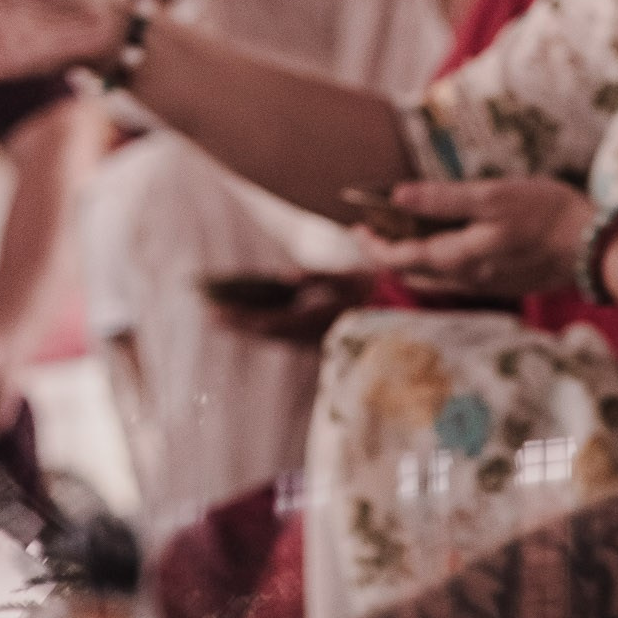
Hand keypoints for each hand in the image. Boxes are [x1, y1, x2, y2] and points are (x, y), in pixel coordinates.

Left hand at [213, 276, 371, 345]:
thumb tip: (285, 276)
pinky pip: (288, 338)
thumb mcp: (350, 278)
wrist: (407, 318)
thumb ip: (318, 278)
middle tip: (210, 316)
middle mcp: (316, 336)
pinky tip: (253, 322)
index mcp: (322, 319)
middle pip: (270, 333)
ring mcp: (319, 342)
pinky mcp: (322, 341)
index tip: (220, 314)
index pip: (274, 322)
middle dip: (240, 325)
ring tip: (224, 318)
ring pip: (277, 337)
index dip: (245, 319)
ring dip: (249, 329)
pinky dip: (268, 330)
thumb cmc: (381, 292)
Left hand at [357, 177, 590, 299]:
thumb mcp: (492, 196)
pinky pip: (458, 278)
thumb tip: (397, 196)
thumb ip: (443, 199)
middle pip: (414, 273)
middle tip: (370, 231)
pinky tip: (444, 247)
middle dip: (388, 254)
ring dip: (412, 259)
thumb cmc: (546, 213)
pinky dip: (439, 262)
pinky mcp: (504, 281)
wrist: (595, 246)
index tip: (357, 228)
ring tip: (401, 236)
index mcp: (459, 258)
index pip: (402, 259)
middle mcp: (468, 278)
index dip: (375, 245)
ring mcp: (487, 283)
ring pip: (436, 278)